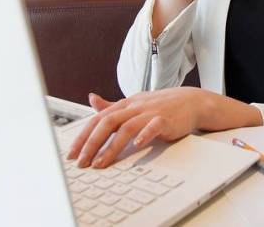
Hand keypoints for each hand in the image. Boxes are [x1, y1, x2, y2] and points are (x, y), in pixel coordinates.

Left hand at [67, 88, 209, 168]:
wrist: (190, 102)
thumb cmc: (160, 105)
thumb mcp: (134, 104)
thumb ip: (112, 105)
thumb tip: (91, 99)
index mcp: (125, 104)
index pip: (98, 119)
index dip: (84, 136)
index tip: (72, 154)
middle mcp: (134, 107)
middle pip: (108, 122)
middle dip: (92, 143)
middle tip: (82, 162)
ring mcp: (150, 112)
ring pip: (126, 128)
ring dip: (112, 147)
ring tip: (101, 164)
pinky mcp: (165, 120)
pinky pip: (153, 126)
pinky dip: (145, 135)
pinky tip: (137, 145)